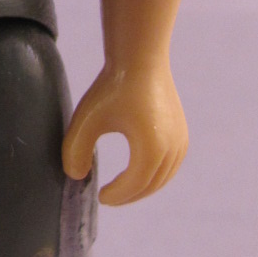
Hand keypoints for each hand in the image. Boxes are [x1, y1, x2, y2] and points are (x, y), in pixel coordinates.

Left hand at [62, 60, 187, 205]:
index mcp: (150, 148)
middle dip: (128, 196)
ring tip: (121, 190)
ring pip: (162, 178)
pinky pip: (170, 166)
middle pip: (150, 185)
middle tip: (108, 197)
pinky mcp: (182, 134)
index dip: (116, 195)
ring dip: (142, 188)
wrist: (141, 59)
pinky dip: (155, 176)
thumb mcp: (85, 120)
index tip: (99, 196)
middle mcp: (171, 148)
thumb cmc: (111, 88)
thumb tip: (77, 177)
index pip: (133, 185)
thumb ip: (74, 151)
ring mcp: (180, 141)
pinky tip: (138, 173)